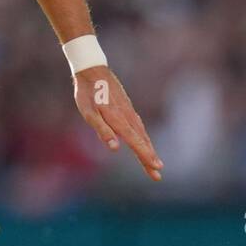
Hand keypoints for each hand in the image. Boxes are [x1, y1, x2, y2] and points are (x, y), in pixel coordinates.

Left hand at [74, 66, 163, 181]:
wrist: (92, 70)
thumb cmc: (87, 93)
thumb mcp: (88, 112)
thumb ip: (102, 130)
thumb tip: (115, 148)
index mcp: (118, 119)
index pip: (135, 141)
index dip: (145, 155)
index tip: (156, 168)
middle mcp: (127, 116)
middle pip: (142, 141)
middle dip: (150, 158)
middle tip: (158, 176)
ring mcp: (129, 112)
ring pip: (142, 134)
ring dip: (149, 150)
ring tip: (154, 164)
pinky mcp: (128, 109)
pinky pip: (139, 127)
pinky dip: (144, 138)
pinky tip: (145, 143)